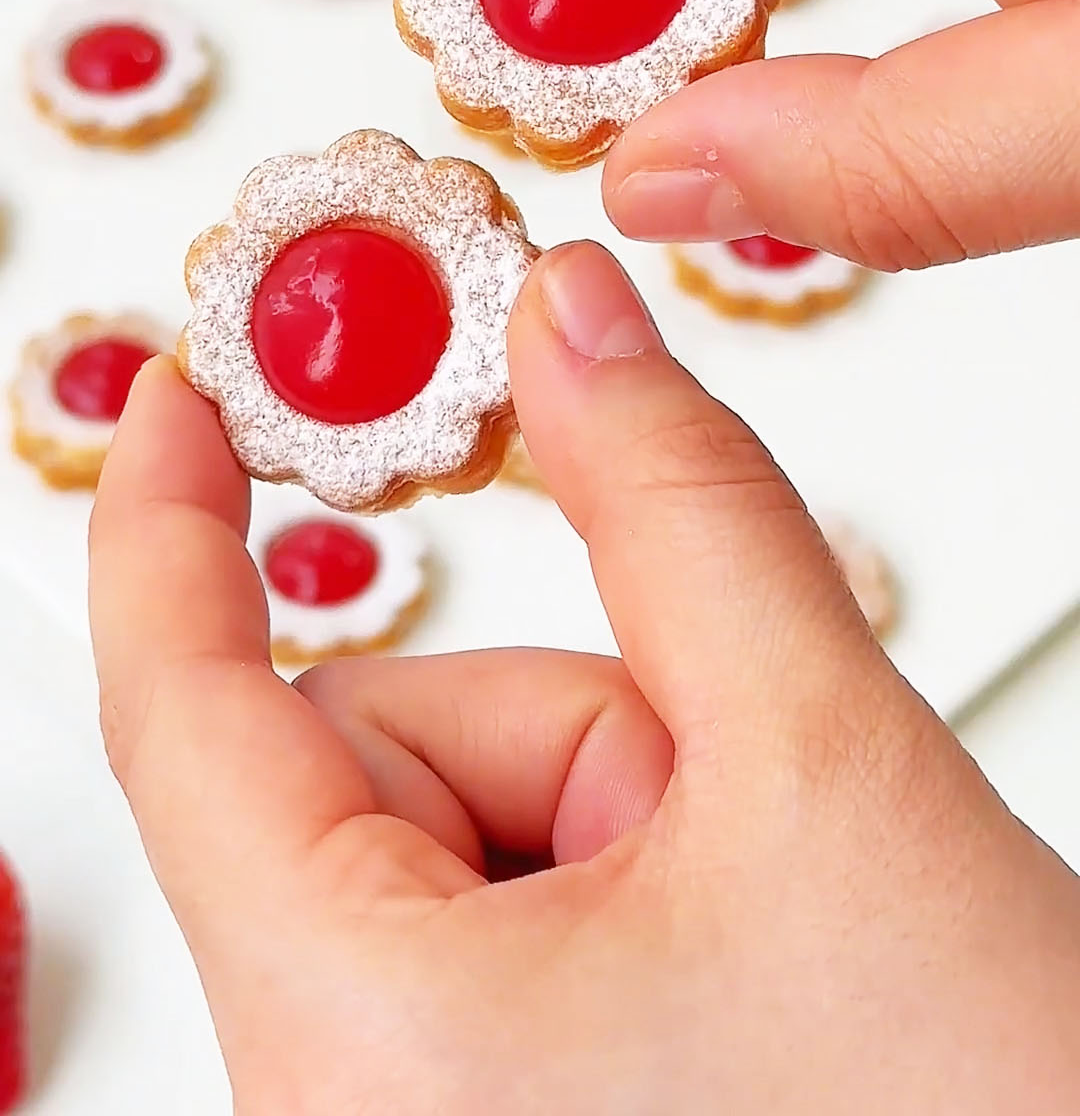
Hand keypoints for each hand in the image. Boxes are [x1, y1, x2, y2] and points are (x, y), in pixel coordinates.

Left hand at [92, 247, 1079, 1114]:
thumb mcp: (824, 771)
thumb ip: (675, 508)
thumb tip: (568, 324)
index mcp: (372, 1047)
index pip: (180, 712)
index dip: (174, 519)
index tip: (186, 394)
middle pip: (374, 754)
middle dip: (562, 722)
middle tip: (728, 807)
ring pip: (447, 816)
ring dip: (606, 799)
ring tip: (760, 914)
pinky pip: (482, 903)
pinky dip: (602, 866)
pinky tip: (732, 956)